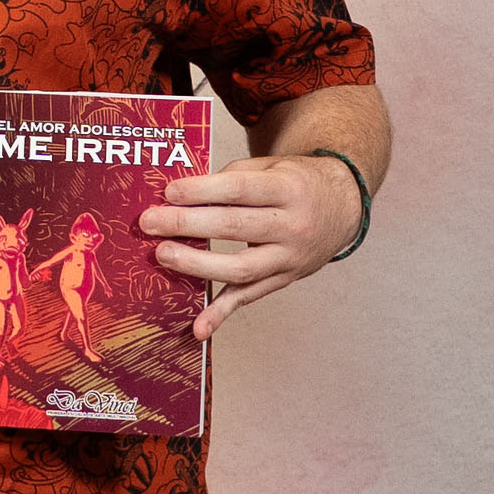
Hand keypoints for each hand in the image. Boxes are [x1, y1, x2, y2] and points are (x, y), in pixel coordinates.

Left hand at [140, 152, 357, 339]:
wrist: (341, 208)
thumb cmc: (298, 182)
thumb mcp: (274, 166)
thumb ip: (233, 176)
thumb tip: (184, 194)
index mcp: (289, 189)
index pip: (239, 190)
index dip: (202, 191)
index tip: (169, 193)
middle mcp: (292, 226)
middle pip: (234, 227)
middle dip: (187, 225)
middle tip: (151, 221)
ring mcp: (289, 259)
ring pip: (240, 268)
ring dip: (197, 265)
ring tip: (163, 255)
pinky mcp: (282, 281)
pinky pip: (249, 298)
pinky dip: (222, 315)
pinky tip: (198, 327)